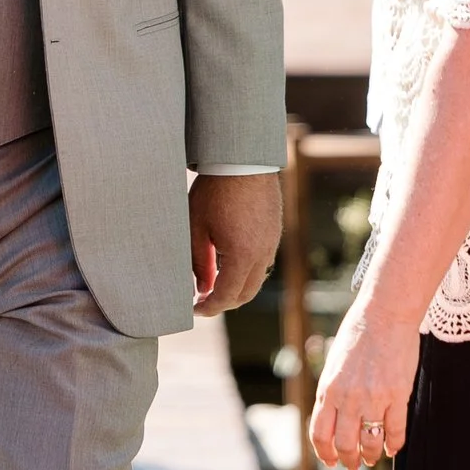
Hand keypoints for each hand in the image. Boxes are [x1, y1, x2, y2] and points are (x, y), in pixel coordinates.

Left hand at [188, 170, 279, 316]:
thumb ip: (199, 262)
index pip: (226, 296)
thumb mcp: (197, 227)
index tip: (195, 309)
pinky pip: (262, 263)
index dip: (209, 307)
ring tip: (213, 283)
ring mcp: (272, 244)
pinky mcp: (274, 233)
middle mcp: (262, 254)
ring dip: (236, 288)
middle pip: (245, 294)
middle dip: (223, 303)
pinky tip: (229, 263)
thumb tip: (202, 287)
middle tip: (202, 300)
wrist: (243, 161)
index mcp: (242, 256)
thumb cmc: (214, 191)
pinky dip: (246, 272)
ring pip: (256, 280)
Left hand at [310, 297, 418, 469]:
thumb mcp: (334, 364)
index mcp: (328, 389)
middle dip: (347, 460)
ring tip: (371, 458)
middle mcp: (348, 398)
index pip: (320, 434)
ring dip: (370, 457)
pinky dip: (394, 445)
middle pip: (344, 444)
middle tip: (352, 464)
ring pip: (370, 443)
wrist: (384, 315)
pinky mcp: (398, 396)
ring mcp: (374, 399)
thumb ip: (332, 391)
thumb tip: (331, 418)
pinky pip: (396, 432)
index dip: (324, 453)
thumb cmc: (358, 336)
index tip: (330, 461)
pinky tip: (392, 449)